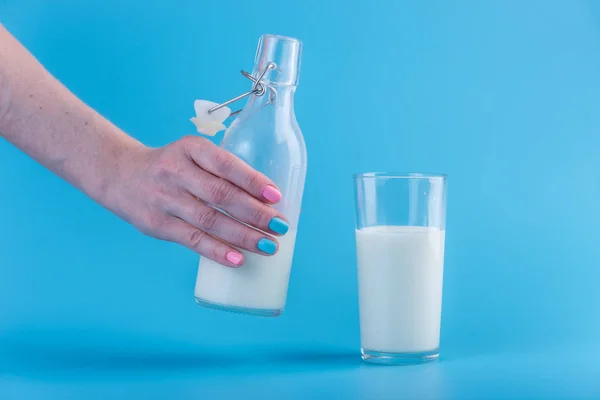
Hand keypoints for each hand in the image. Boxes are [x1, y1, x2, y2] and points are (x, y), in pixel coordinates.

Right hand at [107, 136, 287, 266]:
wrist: (120, 174)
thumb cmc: (171, 167)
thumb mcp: (193, 155)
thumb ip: (222, 172)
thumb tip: (267, 201)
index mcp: (191, 148)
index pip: (225, 164)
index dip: (253, 180)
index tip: (276, 196)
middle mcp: (176, 171)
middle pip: (221, 195)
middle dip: (255, 213)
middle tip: (281, 226)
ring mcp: (165, 198)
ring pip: (209, 220)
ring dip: (243, 235)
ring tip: (268, 246)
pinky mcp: (156, 224)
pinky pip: (191, 240)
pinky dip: (216, 250)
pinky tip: (237, 258)